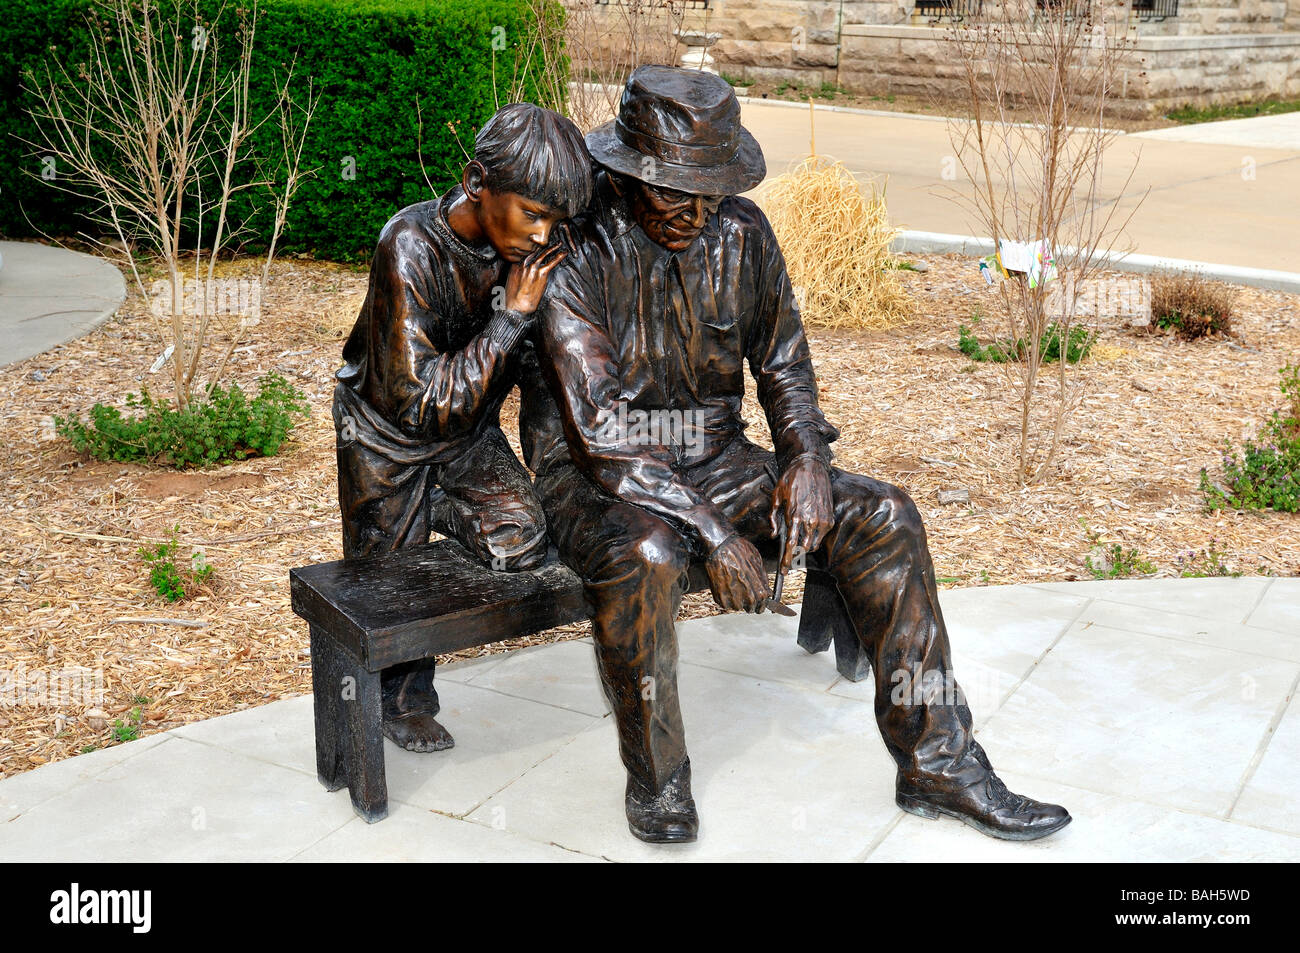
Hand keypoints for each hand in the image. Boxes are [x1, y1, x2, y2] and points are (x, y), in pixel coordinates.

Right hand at [505, 243, 566, 313]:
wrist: (516, 308)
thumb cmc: (512, 300)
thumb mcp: (510, 283)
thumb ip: (516, 274)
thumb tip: (521, 274)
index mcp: (514, 265)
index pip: (525, 252)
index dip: (533, 247)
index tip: (538, 244)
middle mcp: (523, 264)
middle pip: (534, 250)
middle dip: (542, 245)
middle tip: (549, 240)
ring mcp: (532, 269)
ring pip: (543, 254)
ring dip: (553, 248)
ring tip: (559, 244)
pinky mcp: (540, 275)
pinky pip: (551, 263)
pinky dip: (559, 257)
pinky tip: (564, 253)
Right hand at [705, 534, 770, 613]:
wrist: (720, 546)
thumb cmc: (740, 552)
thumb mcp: (758, 564)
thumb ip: (763, 581)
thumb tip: (768, 592)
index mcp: (759, 592)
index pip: (762, 606)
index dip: (760, 604)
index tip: (758, 602)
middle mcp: (747, 598)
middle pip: (750, 609)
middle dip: (749, 602)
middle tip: (744, 590)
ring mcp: (732, 599)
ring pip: (737, 607)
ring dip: (737, 599)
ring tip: (734, 584)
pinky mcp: (719, 598)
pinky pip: (725, 603)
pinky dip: (726, 596)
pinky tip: (726, 584)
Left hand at [769, 455, 833, 571]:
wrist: (811, 466)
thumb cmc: (791, 479)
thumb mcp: (776, 496)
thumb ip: (773, 518)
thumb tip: (774, 534)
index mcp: (794, 515)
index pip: (791, 545)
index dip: (786, 560)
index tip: (783, 570)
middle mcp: (810, 520)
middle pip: (803, 549)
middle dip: (796, 558)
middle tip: (789, 561)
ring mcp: (822, 520)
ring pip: (813, 545)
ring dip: (805, 549)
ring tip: (797, 548)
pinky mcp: (829, 518)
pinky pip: (821, 536)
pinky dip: (814, 539)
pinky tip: (807, 536)